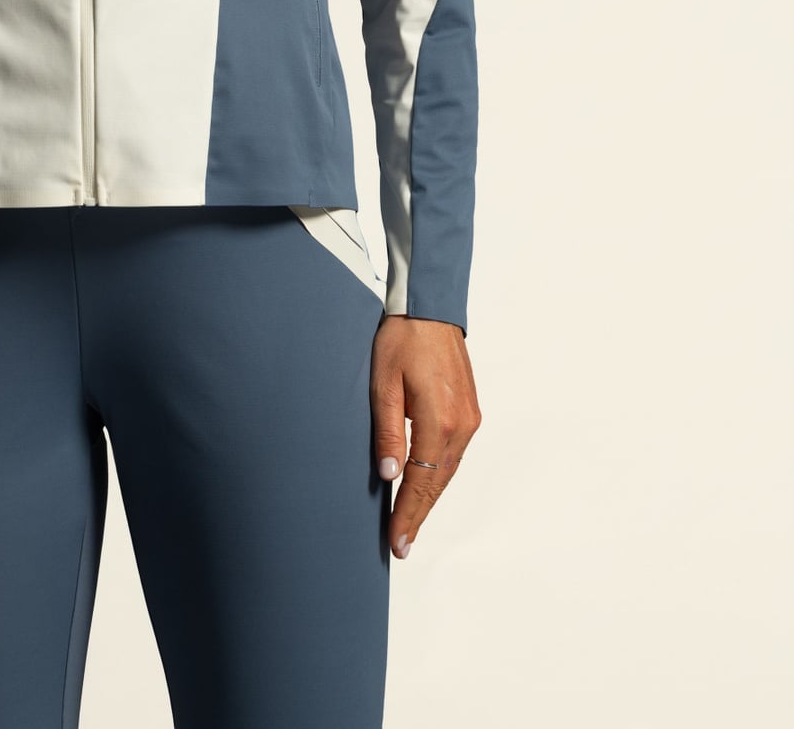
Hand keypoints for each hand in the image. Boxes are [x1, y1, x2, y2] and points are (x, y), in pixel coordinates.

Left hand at [371, 315, 480, 558]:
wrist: (430, 307)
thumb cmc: (402, 338)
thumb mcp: (383, 382)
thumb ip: (388, 430)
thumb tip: (390, 474)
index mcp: (439, 419)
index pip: (421, 480)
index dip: (407, 513)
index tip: (397, 541)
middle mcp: (462, 425)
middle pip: (438, 482)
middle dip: (419, 514)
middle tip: (401, 545)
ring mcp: (470, 419)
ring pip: (448, 471)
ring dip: (429, 497)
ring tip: (409, 523)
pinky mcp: (470, 412)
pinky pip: (454, 455)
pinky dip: (438, 475)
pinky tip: (425, 486)